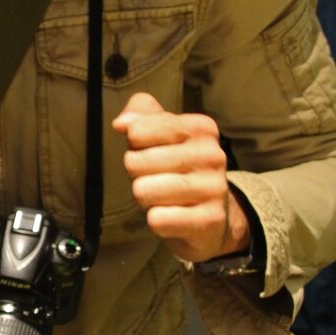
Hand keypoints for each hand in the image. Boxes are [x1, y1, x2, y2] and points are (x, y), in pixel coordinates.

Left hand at [112, 92, 249, 262]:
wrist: (212, 215)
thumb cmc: (177, 167)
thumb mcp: (161, 131)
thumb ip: (139, 113)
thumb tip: (121, 124)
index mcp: (201, 128)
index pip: (136, 131)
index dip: (136, 146)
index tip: (155, 153)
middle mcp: (212, 155)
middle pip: (135, 162)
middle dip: (138, 174)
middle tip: (158, 179)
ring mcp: (214, 189)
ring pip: (143, 191)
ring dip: (146, 199)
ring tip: (165, 198)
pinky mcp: (209, 221)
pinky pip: (157, 220)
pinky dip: (157, 221)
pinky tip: (173, 217)